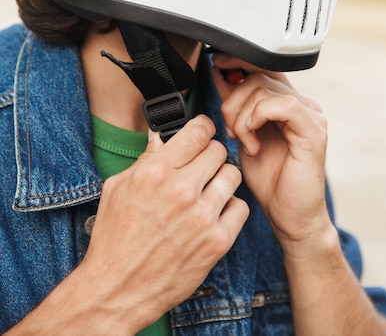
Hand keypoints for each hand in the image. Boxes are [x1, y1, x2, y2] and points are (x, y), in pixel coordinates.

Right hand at [78, 115, 248, 332]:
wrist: (117, 289)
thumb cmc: (114, 238)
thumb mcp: (118, 188)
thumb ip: (146, 158)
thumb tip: (162, 135)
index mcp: (155, 172)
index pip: (198, 131)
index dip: (203, 127)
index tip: (203, 132)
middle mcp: (180, 190)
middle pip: (218, 151)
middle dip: (210, 155)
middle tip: (202, 166)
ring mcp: (201, 217)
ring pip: (233, 175)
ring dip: (222, 179)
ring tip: (209, 189)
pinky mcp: (216, 242)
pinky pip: (240, 208)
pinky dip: (230, 208)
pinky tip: (214, 213)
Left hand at [211, 53, 329, 246]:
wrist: (290, 217)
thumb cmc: (269, 181)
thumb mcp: (243, 134)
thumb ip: (235, 105)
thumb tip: (220, 73)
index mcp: (286, 103)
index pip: (262, 67)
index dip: (238, 63)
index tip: (217, 68)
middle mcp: (303, 104)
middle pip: (257, 77)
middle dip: (231, 101)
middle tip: (229, 130)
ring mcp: (311, 116)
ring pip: (264, 90)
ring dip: (240, 115)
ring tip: (242, 140)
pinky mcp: (313, 131)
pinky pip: (282, 105)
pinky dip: (257, 118)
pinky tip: (252, 140)